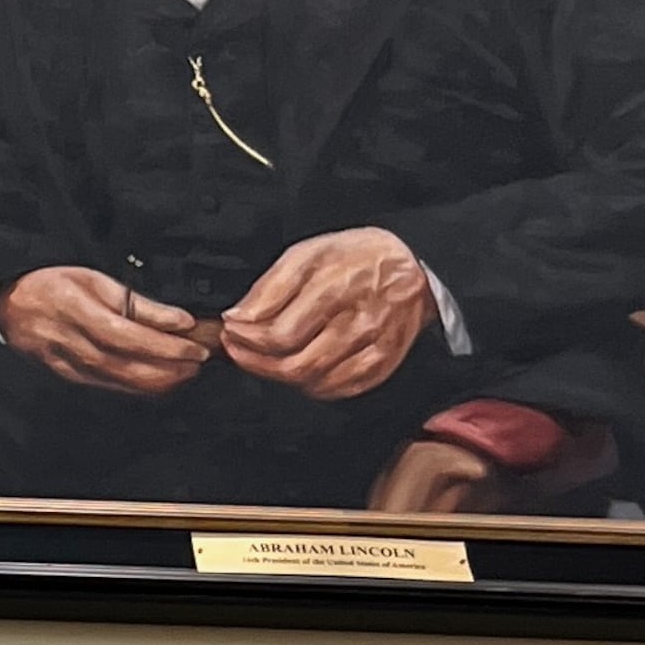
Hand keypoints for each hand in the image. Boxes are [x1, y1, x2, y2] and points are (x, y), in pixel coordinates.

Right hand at [0, 264, 215, 391]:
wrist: (10, 307)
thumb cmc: (53, 286)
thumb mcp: (96, 279)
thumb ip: (139, 304)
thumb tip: (179, 321)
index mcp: (76, 310)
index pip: (126, 335)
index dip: (162, 345)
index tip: (193, 345)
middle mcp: (71, 342)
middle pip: (126, 364)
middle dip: (169, 368)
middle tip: (198, 362)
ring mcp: (69, 364)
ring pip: (121, 381)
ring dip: (159, 381)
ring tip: (186, 372)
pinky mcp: (71, 377)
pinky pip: (111, 386)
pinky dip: (140, 386)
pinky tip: (160, 381)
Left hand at [218, 229, 435, 398]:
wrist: (412, 267)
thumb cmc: (357, 258)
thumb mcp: (308, 254)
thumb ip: (269, 288)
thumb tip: (239, 318)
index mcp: (338, 286)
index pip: (281, 333)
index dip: (248, 340)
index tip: (232, 332)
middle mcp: (360, 320)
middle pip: (295, 364)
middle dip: (256, 363)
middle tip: (238, 351)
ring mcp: (375, 347)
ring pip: (314, 381)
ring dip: (280, 374)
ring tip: (266, 357)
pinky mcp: (383, 365)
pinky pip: (338, 389)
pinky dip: (311, 384)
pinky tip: (300, 366)